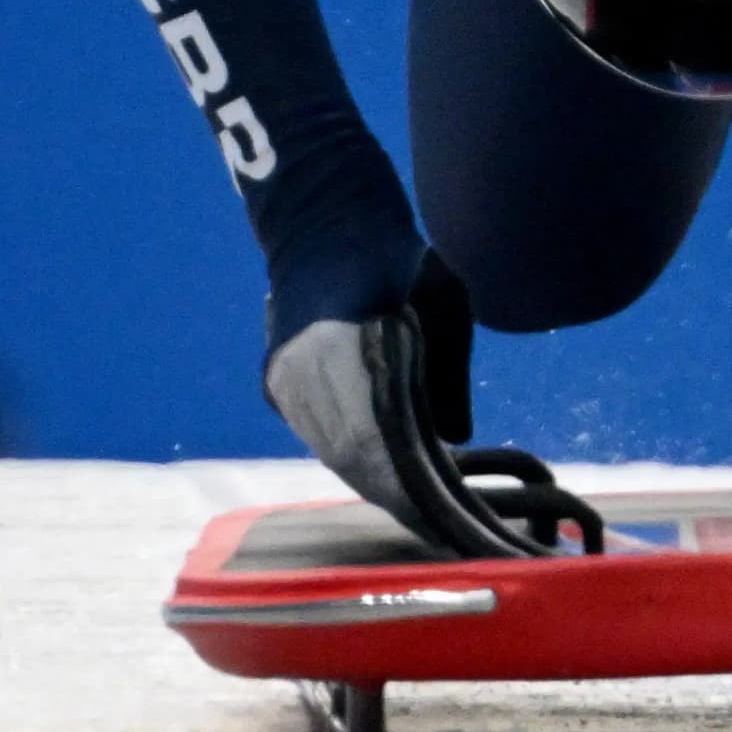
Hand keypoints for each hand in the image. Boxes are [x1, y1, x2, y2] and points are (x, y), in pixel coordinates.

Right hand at [261, 256, 475, 536]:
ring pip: (331, 450)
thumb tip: (456, 437)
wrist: (325, 216)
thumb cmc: (397, 253)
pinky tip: (389, 466)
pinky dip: (353, 453)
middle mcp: (296, 372)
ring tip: (422, 499)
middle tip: (442, 515)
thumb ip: (447, 374)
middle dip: (396, 487)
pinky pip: (317, 434)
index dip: (404, 481)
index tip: (439, 504)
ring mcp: (281, 380)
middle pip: (348, 456)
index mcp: (334, 350)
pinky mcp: (275, 383)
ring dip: (376, 474)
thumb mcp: (443, 301)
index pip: (369, 440)